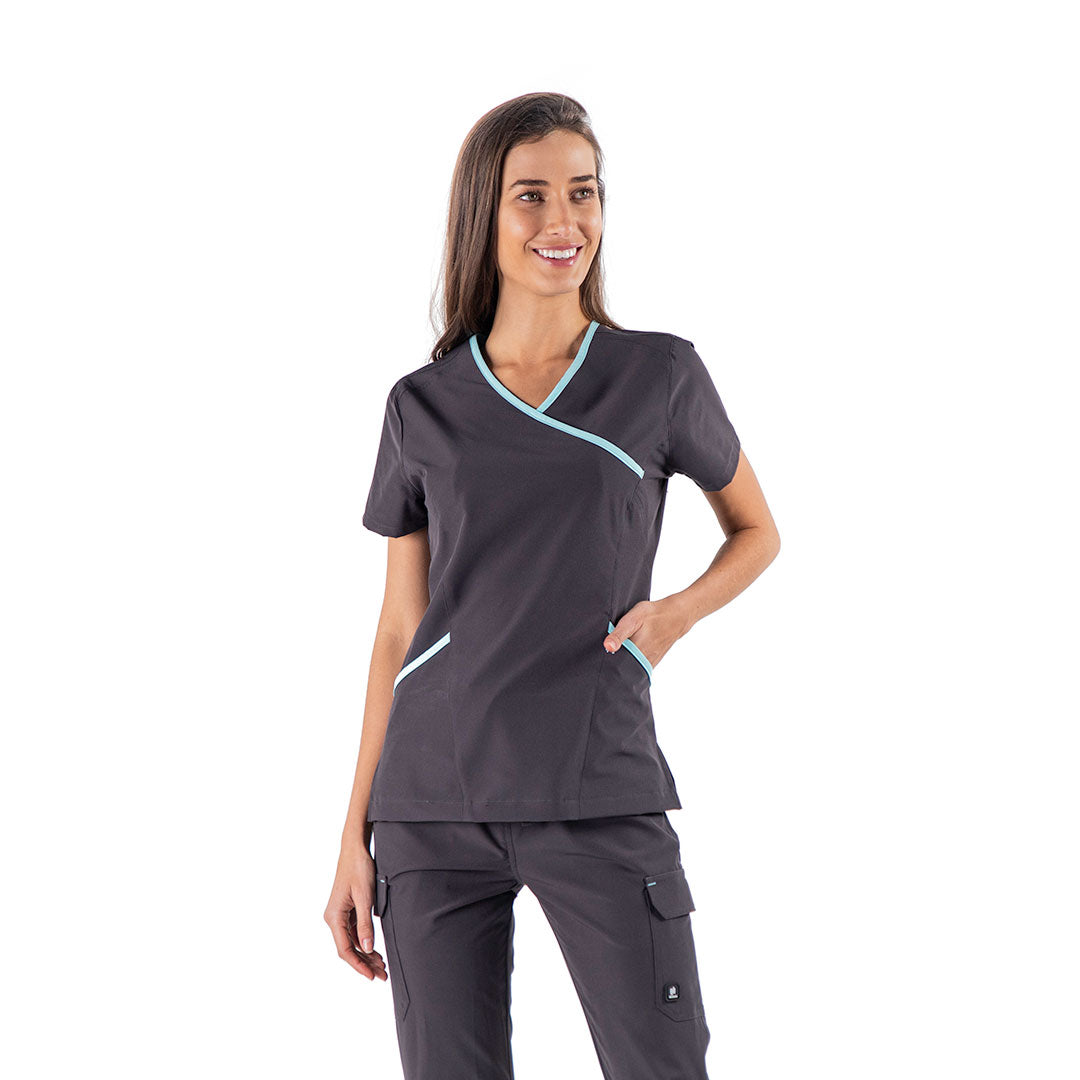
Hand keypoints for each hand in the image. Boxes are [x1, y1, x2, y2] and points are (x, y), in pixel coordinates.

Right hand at [324, 846, 388, 980]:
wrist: (355, 849)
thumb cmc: (359, 868)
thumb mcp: (365, 897)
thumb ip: (365, 924)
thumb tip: (367, 948)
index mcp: (334, 916)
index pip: (345, 949)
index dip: (358, 965)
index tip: (371, 976)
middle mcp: (333, 918)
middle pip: (348, 948)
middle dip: (365, 963)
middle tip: (382, 975)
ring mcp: (339, 915)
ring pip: (352, 942)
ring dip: (366, 954)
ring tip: (382, 966)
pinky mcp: (346, 910)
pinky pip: (354, 932)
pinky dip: (365, 942)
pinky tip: (375, 950)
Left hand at [603, 597, 689, 670]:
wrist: (675, 616)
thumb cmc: (652, 615)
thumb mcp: (633, 619)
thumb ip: (619, 634)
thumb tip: (607, 647)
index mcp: (635, 652)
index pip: (614, 666)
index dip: (605, 663)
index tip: (599, 659)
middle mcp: (643, 662)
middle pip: (621, 670)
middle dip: (611, 666)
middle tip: (605, 656)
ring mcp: (648, 664)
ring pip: (629, 670)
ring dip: (621, 665)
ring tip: (615, 655)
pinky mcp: (652, 663)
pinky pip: (637, 668)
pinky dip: (630, 664)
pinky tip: (626, 655)